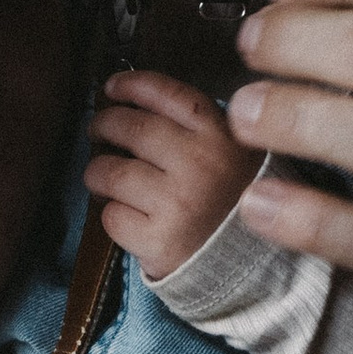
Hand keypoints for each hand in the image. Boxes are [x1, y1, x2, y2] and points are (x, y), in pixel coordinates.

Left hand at [84, 71, 257, 277]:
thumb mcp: (237, 154)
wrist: (255, 268)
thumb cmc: (234, 204)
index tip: (112, 87)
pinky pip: (112, 215)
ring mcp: (179, 202)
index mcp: (221, 136)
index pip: (167, 94)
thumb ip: (198, 128)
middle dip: (103, 126)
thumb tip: (134, 105)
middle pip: (130, 128)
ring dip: (97, 173)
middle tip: (98, 132)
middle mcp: (201, 164)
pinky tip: (127, 216)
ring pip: (110, 172)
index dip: (132, 85)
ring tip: (103, 179)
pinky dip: (112, 214)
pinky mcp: (160, 240)